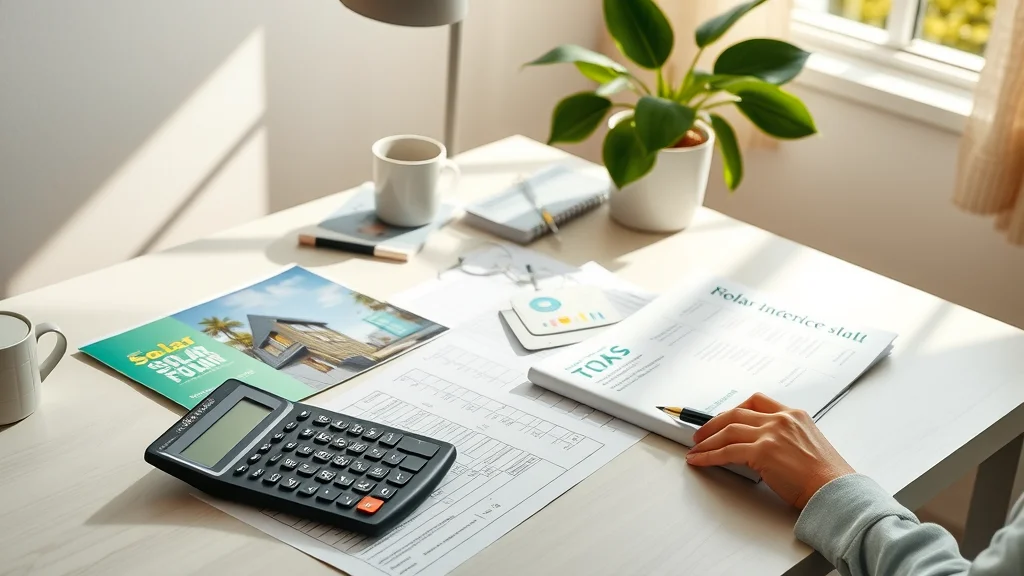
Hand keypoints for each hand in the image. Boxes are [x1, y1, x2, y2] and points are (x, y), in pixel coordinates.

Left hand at [685, 393, 854, 508]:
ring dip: (707, 440)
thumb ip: (785, 438)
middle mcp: (781, 419)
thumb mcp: (807, 444)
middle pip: (736, 412)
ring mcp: (771, 433)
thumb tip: (759, 447)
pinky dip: (709, 455)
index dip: (735, 408)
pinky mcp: (763, 452)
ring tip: (696, 448)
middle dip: (714, 423)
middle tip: (701, 433)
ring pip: (728, 430)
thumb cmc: (826, 477)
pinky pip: (726, 451)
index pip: (757, 400)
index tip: (723, 417)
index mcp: (794, 415)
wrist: (835, 490)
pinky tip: (700, 460)